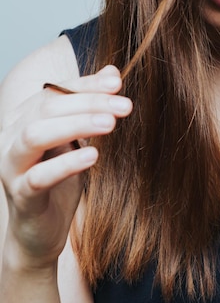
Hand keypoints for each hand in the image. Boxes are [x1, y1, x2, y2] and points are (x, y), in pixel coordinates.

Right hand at [0, 65, 131, 270]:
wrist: (41, 230)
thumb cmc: (59, 180)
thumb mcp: (78, 139)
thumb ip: (90, 105)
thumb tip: (112, 72)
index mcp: (25, 117)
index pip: (55, 91)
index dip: (86, 86)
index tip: (118, 84)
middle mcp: (13, 137)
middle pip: (47, 108)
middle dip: (89, 103)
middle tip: (125, 106)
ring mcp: (12, 166)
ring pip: (34, 135)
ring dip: (74, 125)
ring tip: (110, 125)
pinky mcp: (21, 195)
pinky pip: (37, 176)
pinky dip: (65, 164)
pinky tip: (93, 156)